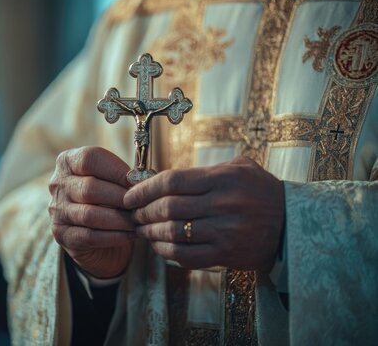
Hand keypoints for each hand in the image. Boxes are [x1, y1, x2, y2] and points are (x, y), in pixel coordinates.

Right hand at [49, 146, 134, 278]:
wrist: (94, 230)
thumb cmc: (108, 197)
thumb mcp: (112, 179)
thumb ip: (124, 176)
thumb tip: (143, 181)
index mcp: (68, 161)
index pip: (89, 158)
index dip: (116, 169)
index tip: (137, 180)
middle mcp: (57, 184)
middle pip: (90, 187)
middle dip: (120, 197)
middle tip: (141, 205)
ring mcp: (57, 211)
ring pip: (90, 214)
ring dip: (119, 219)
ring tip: (137, 220)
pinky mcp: (62, 235)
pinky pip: (90, 236)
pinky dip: (115, 236)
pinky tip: (130, 234)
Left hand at [123, 156, 284, 271]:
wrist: (292, 225)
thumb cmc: (261, 192)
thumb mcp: (240, 168)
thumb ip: (205, 170)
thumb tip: (163, 179)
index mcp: (223, 179)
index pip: (172, 181)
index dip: (144, 189)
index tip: (130, 195)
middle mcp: (223, 204)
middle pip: (167, 208)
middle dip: (143, 212)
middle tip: (133, 214)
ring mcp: (224, 232)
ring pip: (172, 233)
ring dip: (150, 232)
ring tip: (141, 230)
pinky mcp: (225, 254)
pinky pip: (185, 255)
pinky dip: (165, 252)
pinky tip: (159, 246)